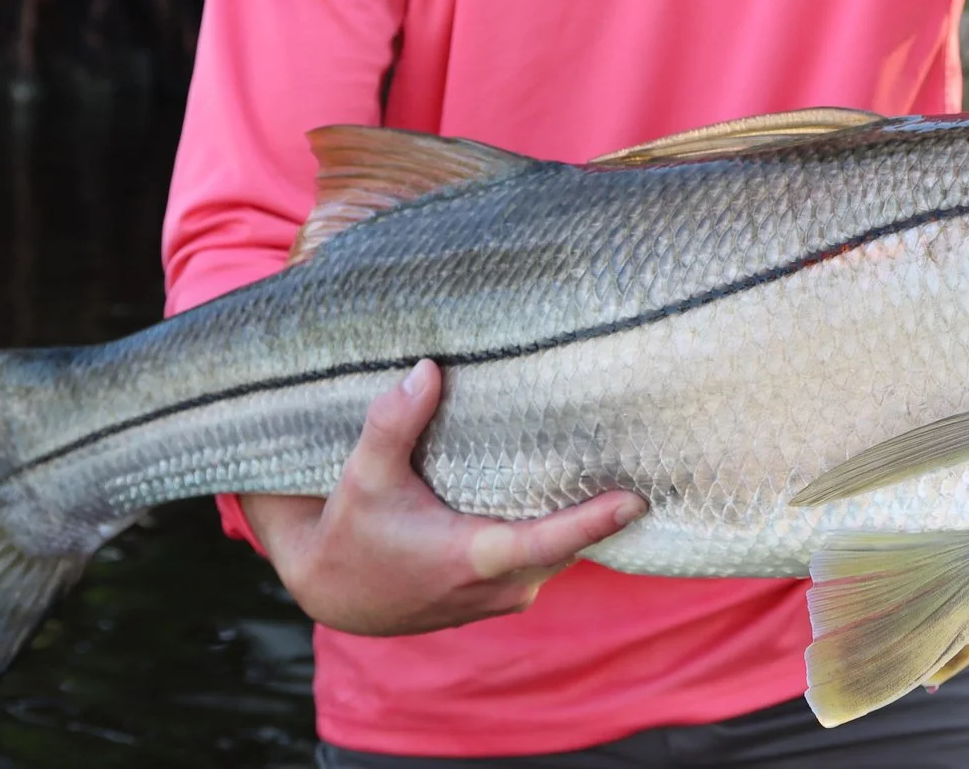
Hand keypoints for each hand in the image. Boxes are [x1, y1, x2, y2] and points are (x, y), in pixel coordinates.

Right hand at [241, 359, 644, 634]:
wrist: (332, 590)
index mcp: (473, 558)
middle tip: (632, 457)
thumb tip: (427, 370)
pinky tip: (564, 496)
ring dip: (577, 522)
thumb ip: (393, 424)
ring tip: (606, 468)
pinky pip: (543, 564)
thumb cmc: (351, 531)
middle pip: (566, 546)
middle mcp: (496, 587)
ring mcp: (500, 598)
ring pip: (557, 557)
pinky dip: (555, 536)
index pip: (547, 542)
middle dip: (598, 510)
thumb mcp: (365, 475)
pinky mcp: (497, 598)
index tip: (635, 500)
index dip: (593, 522)